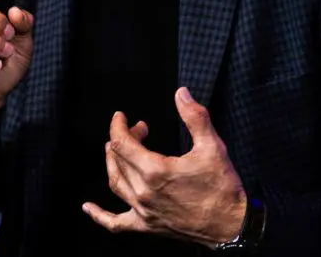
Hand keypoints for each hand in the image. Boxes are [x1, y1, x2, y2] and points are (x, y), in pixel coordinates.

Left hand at [83, 87, 247, 246]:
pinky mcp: (147, 226)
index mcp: (155, 171)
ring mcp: (143, 211)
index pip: (122, 143)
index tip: (122, 116)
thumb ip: (195, 117)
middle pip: (118, 159)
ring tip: (114, 150)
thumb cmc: (223, 188)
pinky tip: (88, 208)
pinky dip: (100, 216)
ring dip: (112, 163)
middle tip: (139, 130)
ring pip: (115, 182)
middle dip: (124, 139)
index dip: (119, 126)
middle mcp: (143, 192)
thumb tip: (181, 94)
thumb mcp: (213, 147)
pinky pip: (116, 223)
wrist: (232, 226)